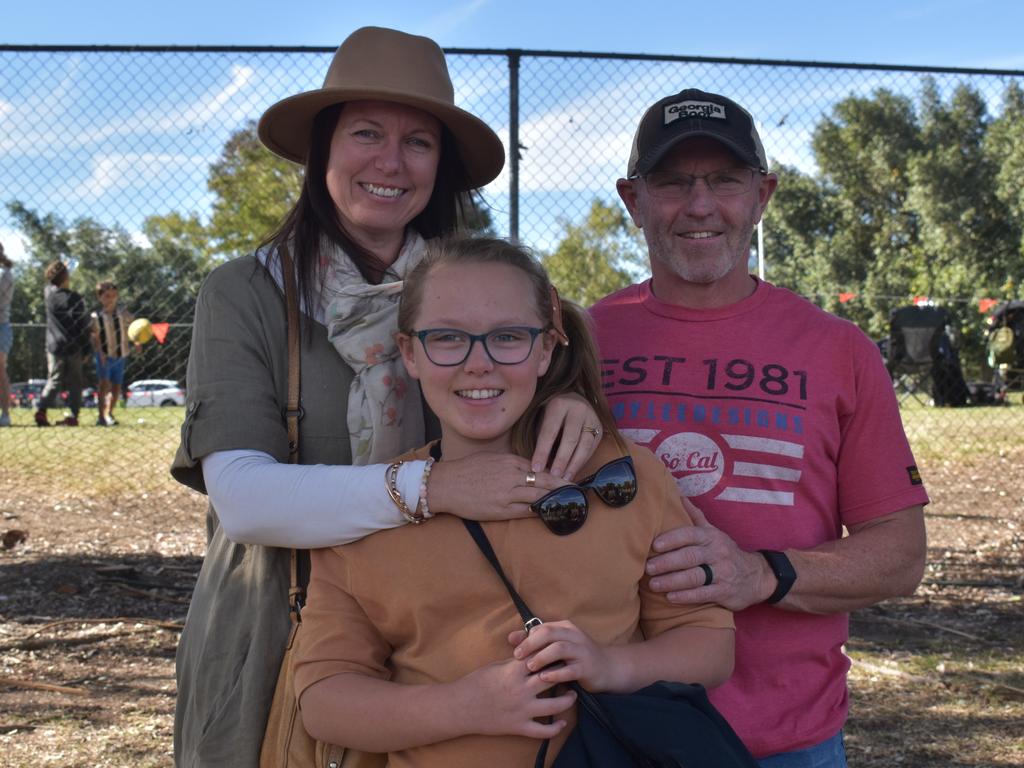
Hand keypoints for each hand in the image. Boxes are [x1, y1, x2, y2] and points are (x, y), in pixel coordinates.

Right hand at [428, 453, 566, 520]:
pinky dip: (539, 511)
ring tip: (571, 502)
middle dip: (563, 485)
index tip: (568, 477)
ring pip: (538, 496)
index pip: (539, 467)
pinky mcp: (500, 509)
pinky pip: (526, 511)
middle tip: (579, 489)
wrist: (444, 485)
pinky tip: (550, 512)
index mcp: (509, 461)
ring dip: (556, 499)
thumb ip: (510, 463)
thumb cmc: (465, 471)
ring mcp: (506, 493)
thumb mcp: (490, 459)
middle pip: (544, 481)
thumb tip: (529, 469)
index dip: (555, 473)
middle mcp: (511, 476)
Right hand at [457, 656, 575, 738]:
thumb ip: (516, 661)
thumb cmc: (476, 683)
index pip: (541, 658)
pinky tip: (562, 722)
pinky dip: (555, 728)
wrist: (460, 707)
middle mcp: (521, 690)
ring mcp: (521, 710)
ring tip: (572, 694)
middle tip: (572, 671)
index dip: (553, 654)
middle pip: (552, 678)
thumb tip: (531, 652)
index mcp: (514, 671)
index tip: (562, 653)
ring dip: (567, 700)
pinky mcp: (518, 727)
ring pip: (554, 705)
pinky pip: (542, 731)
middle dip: (565, 673)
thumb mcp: (496, 665)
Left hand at [508, 620, 616, 691]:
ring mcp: (582, 651)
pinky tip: (545, 678)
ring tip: (529, 667)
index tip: (514, 650)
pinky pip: (570, 669)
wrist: (608, 668)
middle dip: (531, 644)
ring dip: (542, 657)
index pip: (542, 628)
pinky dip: (556, 673)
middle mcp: (574, 636)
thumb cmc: (576, 657)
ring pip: (559, 648)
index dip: (527, 638)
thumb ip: (535, 641)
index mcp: (565, 628)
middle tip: (517, 656)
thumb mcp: (557, 645)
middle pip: (549, 633)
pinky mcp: (587, 667)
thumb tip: (511, 637)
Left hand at [532, 392, 601, 478]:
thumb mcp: (543, 419)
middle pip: (570, 438)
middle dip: (562, 460)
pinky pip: (592, 448)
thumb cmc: (552, 414)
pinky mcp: (600, 427)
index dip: (542, 451)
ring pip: (585, 445)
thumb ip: (542, 439)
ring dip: (575, 464)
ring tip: (565, 479)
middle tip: (554, 476)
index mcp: (559, 405)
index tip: (536, 468)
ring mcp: (592, 417)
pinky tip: (574, 471)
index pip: (549, 431)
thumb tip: (539, 466)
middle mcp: (578, 409)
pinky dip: (582, 461)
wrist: (573, 399)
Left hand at [646, 499, 773, 610]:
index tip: (654, 545)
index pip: (690, 535)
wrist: (757, 576)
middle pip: (689, 556)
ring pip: (694, 576)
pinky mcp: (724, 592)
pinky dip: (686, 596)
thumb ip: (696, 517)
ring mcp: (722, 573)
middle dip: (667, 562)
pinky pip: (703, 594)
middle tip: (648, 567)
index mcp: (711, 537)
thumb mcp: (714, 533)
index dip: (671, 539)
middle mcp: (717, 553)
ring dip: (672, 581)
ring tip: (653, 584)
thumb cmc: (725, 552)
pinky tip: (670, 598)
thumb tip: (679, 496)